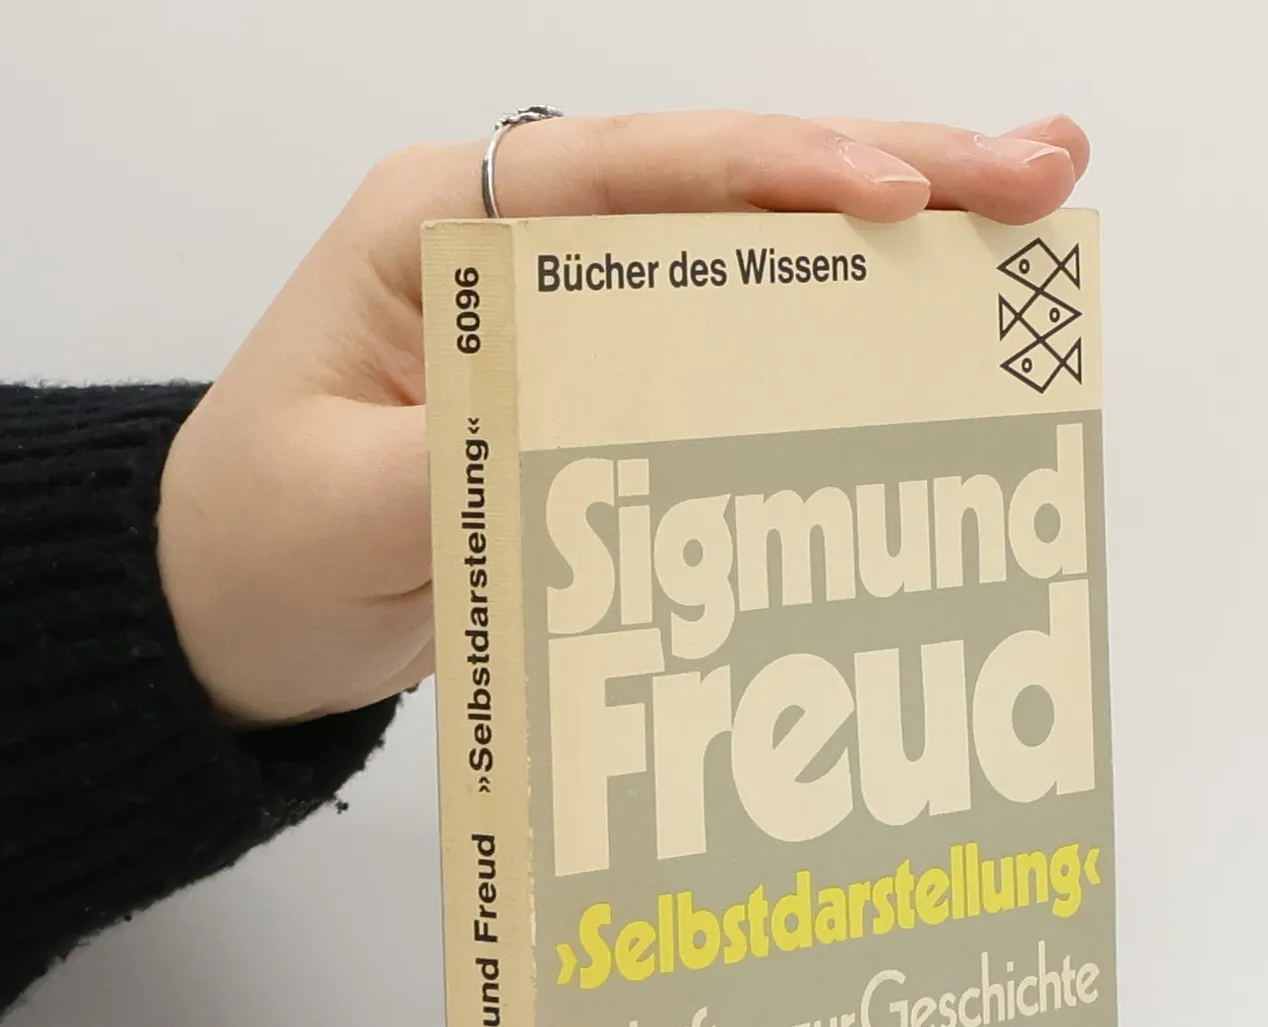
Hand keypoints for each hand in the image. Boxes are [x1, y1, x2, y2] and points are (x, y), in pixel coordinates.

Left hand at [157, 111, 1090, 727]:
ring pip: (749, 257)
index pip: (635, 171)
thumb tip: (602, 436)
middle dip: (887, 174)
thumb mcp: (344, 504)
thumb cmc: (258, 542)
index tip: (898, 193)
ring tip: (1027, 221)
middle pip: (724, 189)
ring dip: (889, 244)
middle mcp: (523, 249)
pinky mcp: (599, 393)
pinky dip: (829, 338)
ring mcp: (569, 318)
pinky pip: (732, 349)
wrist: (227, 613)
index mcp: (446, 227)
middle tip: (1040, 171)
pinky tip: (924, 330)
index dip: (776, 175)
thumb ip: (465, 457)